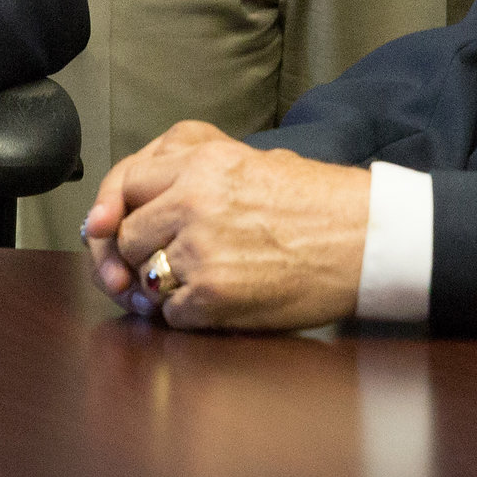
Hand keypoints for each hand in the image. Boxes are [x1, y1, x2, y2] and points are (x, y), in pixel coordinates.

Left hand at [82, 122, 368, 329]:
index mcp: (203, 162)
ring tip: (193, 283)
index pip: (128, 183)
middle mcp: (193, 202)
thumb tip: (135, 205)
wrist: (366, 240)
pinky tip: (214, 304)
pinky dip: (185, 315)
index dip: (115, 210)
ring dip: (160, 287)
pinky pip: (170, 314)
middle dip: (136, 255)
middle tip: (157, 265)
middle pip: (126, 236)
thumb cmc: (319, 203)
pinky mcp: (213, 295)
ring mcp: (200, 251)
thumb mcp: (253, 161)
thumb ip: (194, 172)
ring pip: (142, 277)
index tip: (110, 229)